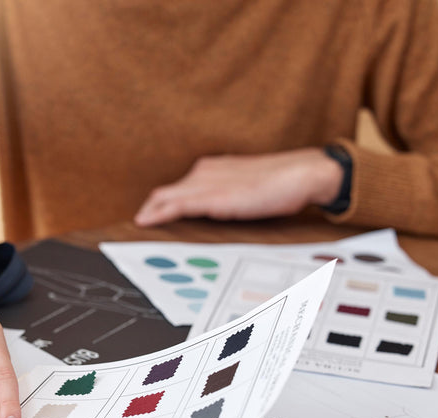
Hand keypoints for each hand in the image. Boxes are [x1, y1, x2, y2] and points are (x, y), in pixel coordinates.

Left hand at [134, 148, 342, 225]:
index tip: (148, 216)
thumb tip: (222, 212)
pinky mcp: (212, 197)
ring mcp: (207, 183)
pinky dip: (157, 214)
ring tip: (136, 228)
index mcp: (212, 169)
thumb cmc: (282, 184)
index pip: (177, 187)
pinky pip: (176, 206)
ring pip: (165, 197)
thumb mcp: (248, 189)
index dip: (159, 203)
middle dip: (148, 209)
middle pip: (165, 192)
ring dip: (149, 213)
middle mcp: (204, 172)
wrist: (301, 175)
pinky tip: (146, 223)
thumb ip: (229, 197)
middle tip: (136, 227)